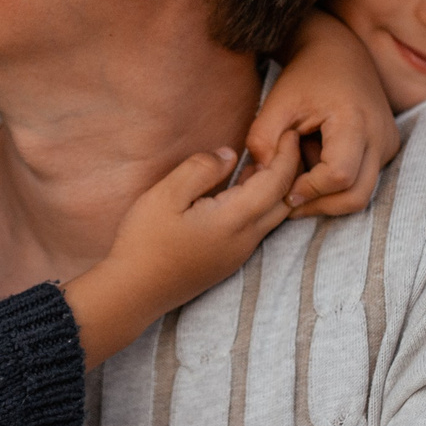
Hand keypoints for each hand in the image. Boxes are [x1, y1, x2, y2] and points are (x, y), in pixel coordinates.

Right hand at [61, 140, 300, 366]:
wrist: (134, 293)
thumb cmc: (145, 242)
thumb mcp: (165, 196)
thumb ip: (201, 169)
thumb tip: (230, 155)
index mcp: (234, 220)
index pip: (277, 183)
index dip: (287, 155)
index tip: (290, 132)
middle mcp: (245, 239)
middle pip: (285, 201)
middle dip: (291, 170)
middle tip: (285, 142)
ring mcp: (239, 253)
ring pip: (273, 215)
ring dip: (277, 187)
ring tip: (266, 159)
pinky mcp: (229, 260)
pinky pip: (258, 226)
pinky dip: (263, 202)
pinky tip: (244, 187)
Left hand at [250, 11, 400, 216]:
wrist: (336, 52)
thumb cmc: (305, 77)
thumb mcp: (276, 104)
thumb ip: (263, 142)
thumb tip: (263, 180)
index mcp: (354, 120)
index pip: (339, 177)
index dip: (309, 190)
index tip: (284, 188)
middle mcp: (380, 135)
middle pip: (356, 196)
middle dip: (319, 206)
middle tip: (288, 201)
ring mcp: (388, 144)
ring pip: (362, 194)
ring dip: (328, 196)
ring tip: (301, 176)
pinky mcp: (387, 148)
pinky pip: (364, 181)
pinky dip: (338, 185)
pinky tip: (315, 167)